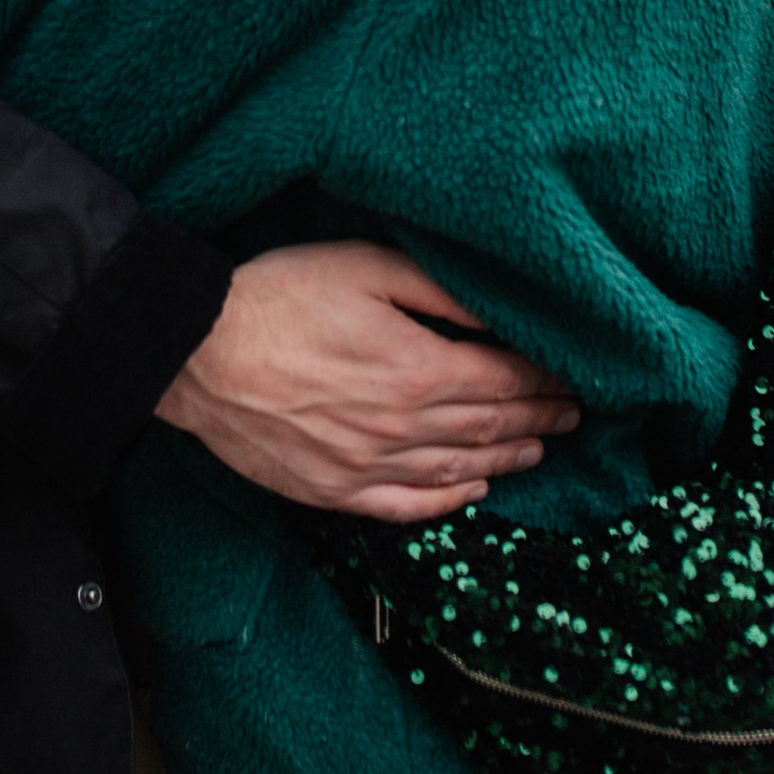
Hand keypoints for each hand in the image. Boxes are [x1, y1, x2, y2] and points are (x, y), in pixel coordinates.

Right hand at [156, 241, 581, 524]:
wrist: (199, 353)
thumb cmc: (281, 297)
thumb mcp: (367, 267)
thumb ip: (440, 292)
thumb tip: (497, 313)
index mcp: (419, 368)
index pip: (505, 381)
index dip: (545, 381)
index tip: (573, 380)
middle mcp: (404, 426)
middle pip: (490, 427)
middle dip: (538, 420)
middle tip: (573, 417)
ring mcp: (369, 466)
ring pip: (458, 469)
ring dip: (506, 461)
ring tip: (538, 451)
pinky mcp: (334, 491)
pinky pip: (407, 506)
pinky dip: (448, 502)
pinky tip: (471, 492)